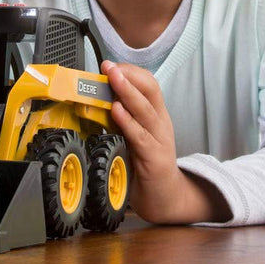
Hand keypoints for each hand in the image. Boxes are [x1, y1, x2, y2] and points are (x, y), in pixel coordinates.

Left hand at [101, 61, 226, 223]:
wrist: (166, 199)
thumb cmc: (146, 166)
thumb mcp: (135, 136)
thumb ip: (122, 119)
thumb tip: (97, 100)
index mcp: (156, 116)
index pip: (149, 85)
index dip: (131, 72)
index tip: (111, 64)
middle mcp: (161, 124)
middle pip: (149, 92)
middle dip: (128, 76)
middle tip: (109, 66)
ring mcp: (159, 140)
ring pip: (145, 110)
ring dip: (127, 92)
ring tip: (113, 79)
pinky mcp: (154, 159)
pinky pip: (141, 136)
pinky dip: (128, 122)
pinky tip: (117, 112)